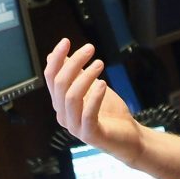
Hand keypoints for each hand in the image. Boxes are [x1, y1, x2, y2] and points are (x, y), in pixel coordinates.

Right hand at [44, 38, 144, 159]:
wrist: (128, 137)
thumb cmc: (109, 112)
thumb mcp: (91, 87)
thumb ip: (75, 74)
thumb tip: (57, 55)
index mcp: (61, 103)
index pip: (51, 78)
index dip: (57, 59)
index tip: (66, 41)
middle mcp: (63, 115)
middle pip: (60, 84)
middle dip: (73, 62)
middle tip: (90, 48)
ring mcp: (75, 127)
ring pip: (71, 97)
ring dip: (85, 76)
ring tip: (99, 63)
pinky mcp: (90, 135)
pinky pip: (87, 114)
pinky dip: (94, 97)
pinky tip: (103, 83)